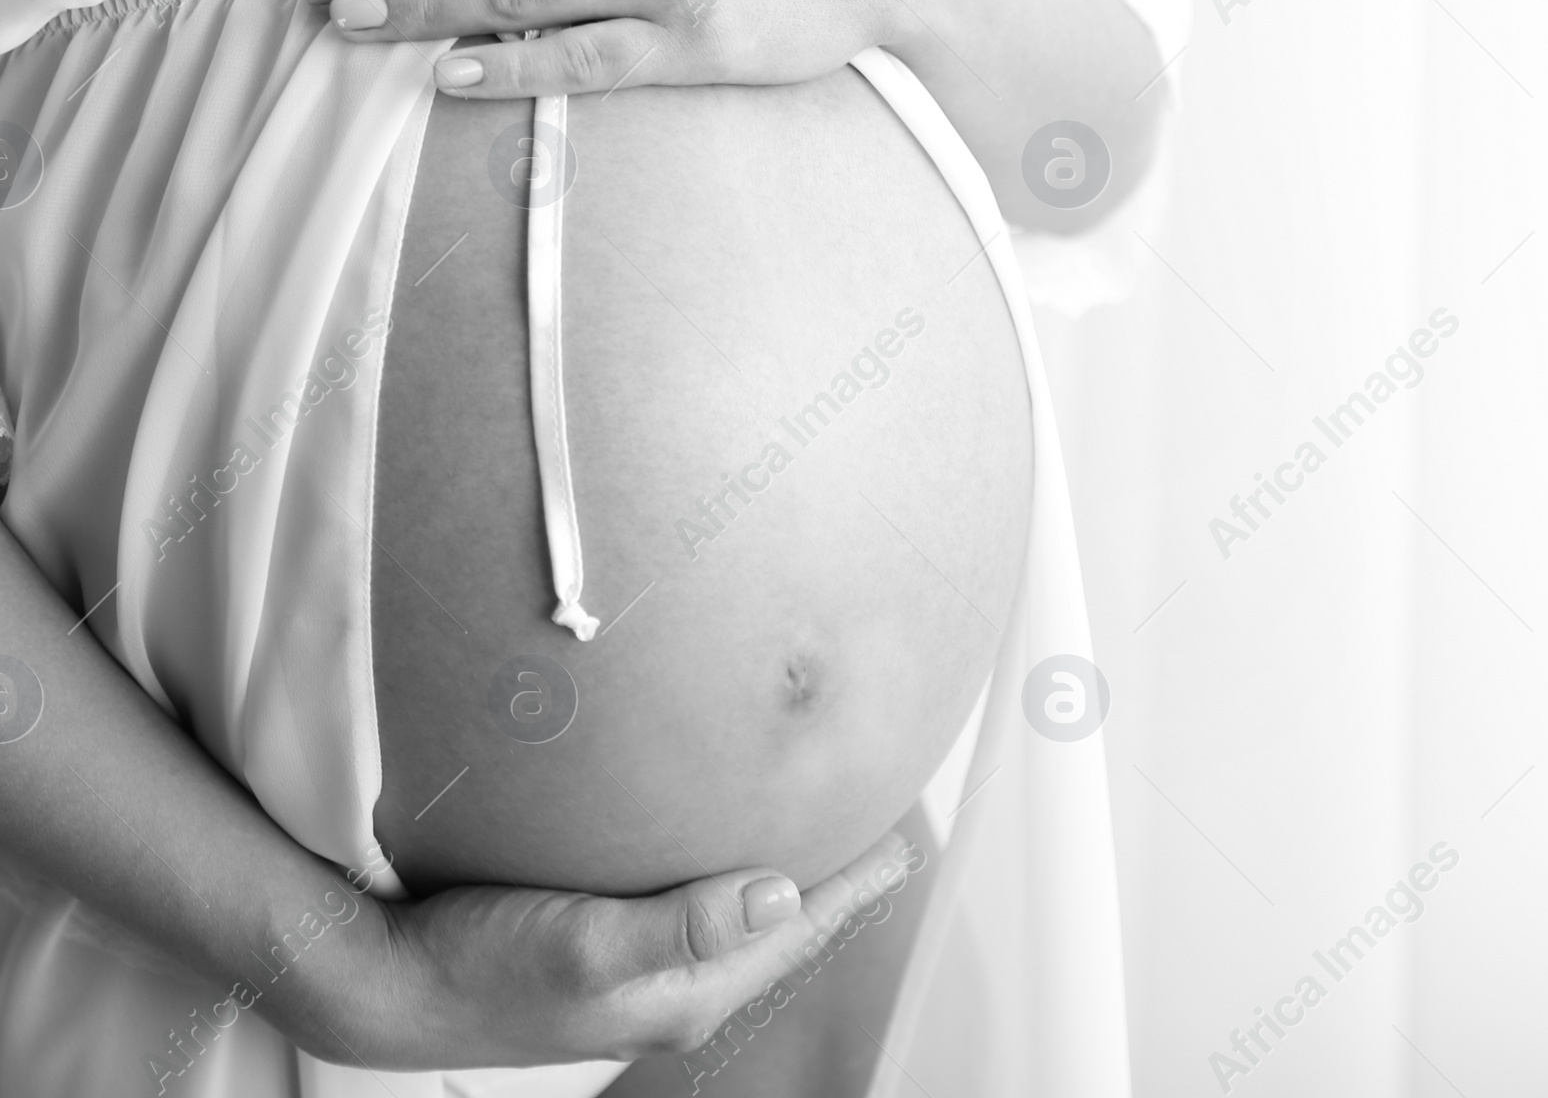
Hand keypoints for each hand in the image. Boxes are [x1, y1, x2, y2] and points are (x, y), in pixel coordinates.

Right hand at [307, 834, 920, 1071]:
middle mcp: (668, 987)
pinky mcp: (594, 939)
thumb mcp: (584, 945)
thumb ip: (685, 925)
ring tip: (804, 820)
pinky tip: (700, 829)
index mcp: (682, 994)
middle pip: (773, 927)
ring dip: (770, 869)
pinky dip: (711, 864)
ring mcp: (631, 966)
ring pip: (729, 912)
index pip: (793, 934)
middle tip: (868, 818)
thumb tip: (783, 892)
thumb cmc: (476, 968)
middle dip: (823, 878)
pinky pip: (681, 900)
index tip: (899, 841)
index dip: (848, 886)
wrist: (383, 981)